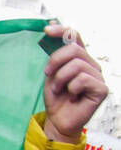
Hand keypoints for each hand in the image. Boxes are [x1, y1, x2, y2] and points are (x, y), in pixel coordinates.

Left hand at [42, 24, 107, 143]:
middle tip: (47, 75)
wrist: (58, 120)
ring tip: (59, 90)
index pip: (75, 37)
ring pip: (76, 65)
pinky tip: (71, 96)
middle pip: (74, 50)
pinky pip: (82, 79)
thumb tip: (51, 28)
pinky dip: (70, 88)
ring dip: (60, 79)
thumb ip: (54, 55)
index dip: (62, 30)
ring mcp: (98, 76)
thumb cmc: (56, 98)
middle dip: (55, 61)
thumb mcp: (51, 74)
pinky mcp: (102, 89)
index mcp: (80, 59)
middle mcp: (91, 65)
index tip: (46, 30)